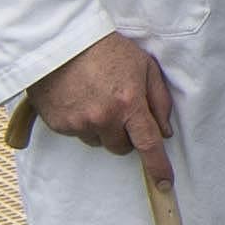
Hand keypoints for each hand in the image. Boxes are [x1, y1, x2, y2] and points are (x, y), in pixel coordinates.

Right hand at [25, 32, 175, 174]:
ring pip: (98, 142)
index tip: (165, 183)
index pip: (149, 145)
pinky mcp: (59, 124)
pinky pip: (77, 134)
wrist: (59, 40)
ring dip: (102, 129)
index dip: (158, 167)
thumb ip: (159, 99)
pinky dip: (80, 122)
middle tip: (119, 109)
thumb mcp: (144, 65)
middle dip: (125, 135)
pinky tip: (78, 99)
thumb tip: (164, 131)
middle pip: (121, 148)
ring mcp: (79, 123)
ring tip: (95, 98)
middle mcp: (104, 118)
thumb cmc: (106, 49)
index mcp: (129, 103)